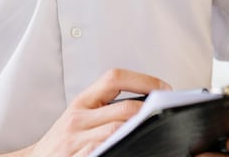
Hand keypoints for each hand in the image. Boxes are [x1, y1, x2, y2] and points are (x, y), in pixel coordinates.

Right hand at [6, 68, 170, 156]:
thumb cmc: (62, 140)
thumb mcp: (78, 117)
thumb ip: (104, 108)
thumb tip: (144, 104)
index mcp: (82, 101)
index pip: (114, 78)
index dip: (143, 79)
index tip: (163, 88)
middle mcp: (77, 118)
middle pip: (124, 109)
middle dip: (149, 112)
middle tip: (166, 115)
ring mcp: (76, 140)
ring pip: (117, 131)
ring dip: (139, 132)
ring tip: (155, 132)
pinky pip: (103, 151)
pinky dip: (123, 149)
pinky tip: (134, 149)